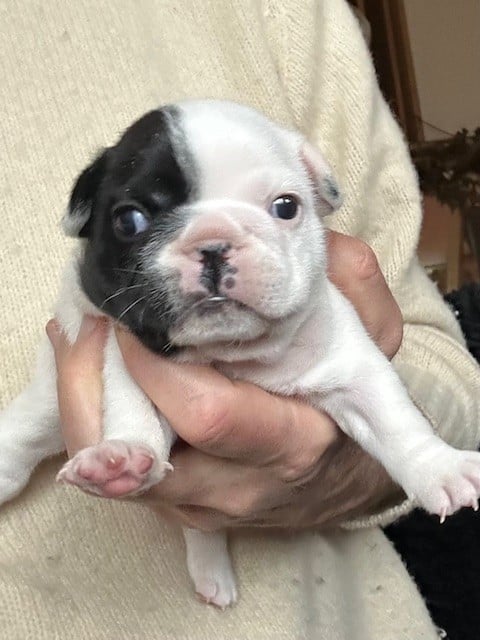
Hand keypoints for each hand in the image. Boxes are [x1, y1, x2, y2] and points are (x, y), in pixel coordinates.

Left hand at [47, 231, 403, 529]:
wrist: (340, 475)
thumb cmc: (350, 402)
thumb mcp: (372, 338)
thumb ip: (348, 281)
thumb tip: (292, 226)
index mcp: (292, 441)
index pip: (207, 416)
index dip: (156, 366)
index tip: (134, 317)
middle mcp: (237, 485)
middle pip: (135, 453)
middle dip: (93, 378)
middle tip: (89, 316)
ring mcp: (198, 504)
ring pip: (108, 468)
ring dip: (81, 393)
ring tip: (80, 333)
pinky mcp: (172, 508)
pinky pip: (113, 466)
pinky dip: (91, 410)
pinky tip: (93, 362)